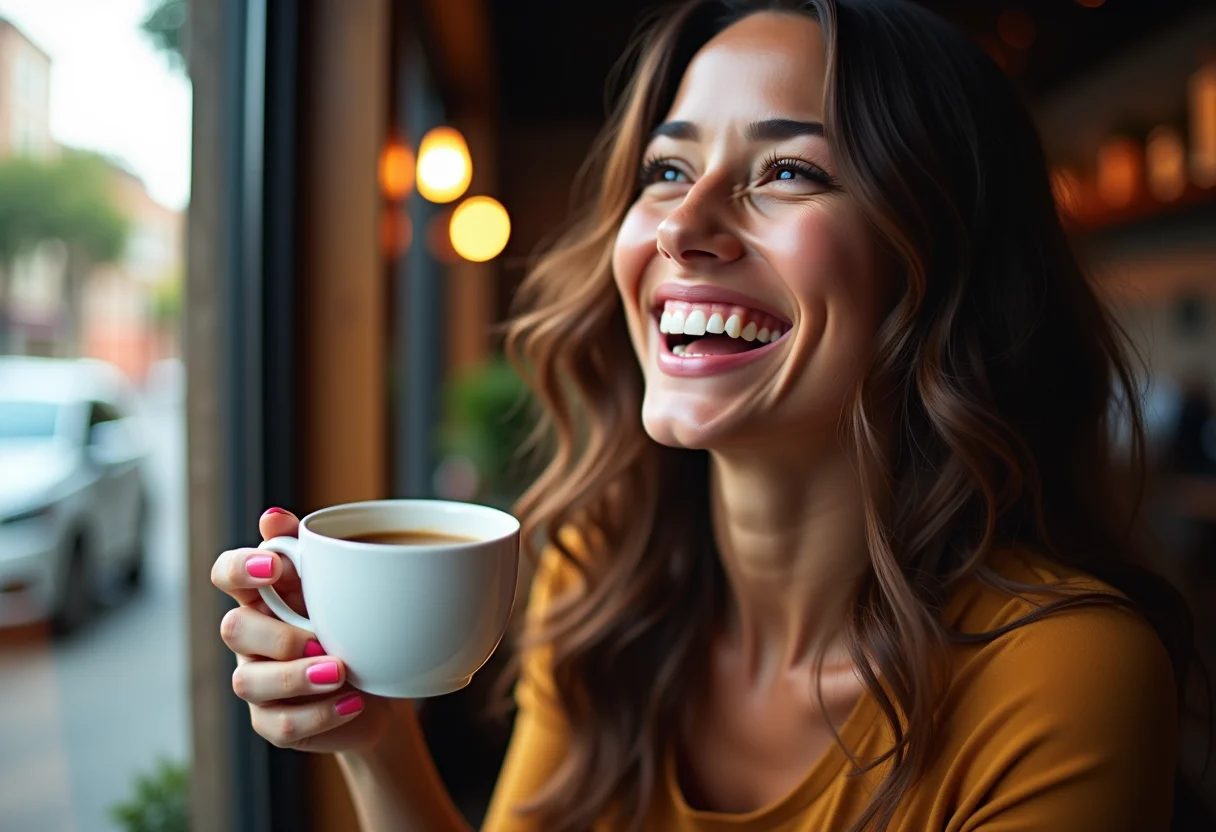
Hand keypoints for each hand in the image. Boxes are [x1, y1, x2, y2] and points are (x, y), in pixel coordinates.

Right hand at [211, 508, 393, 752]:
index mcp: (263, 595)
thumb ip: (309, 553)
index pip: (226, 573)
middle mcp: (251, 638)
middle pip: (232, 629)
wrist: (383, 685)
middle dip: (278, 634)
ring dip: (297, 677)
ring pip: (250, 682)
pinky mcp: (272, 722)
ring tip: (342, 671)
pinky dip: (319, 714)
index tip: (275, 569)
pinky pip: (279, 724)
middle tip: (323, 639)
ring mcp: (257, 682)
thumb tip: (272, 516)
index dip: (239, 568)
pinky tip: (353, 701)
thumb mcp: (340, 587)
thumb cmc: (353, 624)